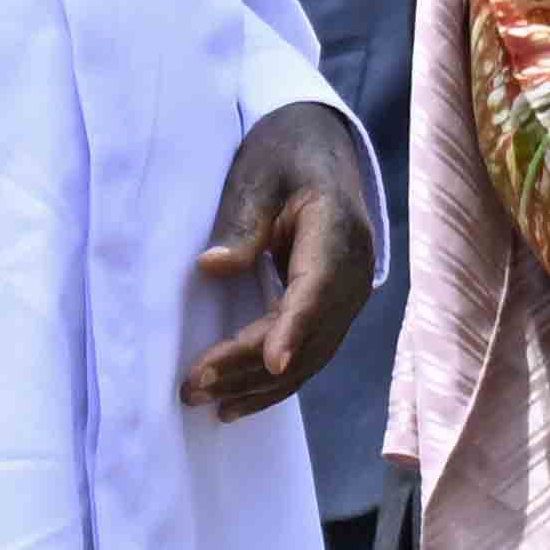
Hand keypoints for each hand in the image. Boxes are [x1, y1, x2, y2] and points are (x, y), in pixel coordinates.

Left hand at [186, 98, 379, 416]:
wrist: (321, 146)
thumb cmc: (286, 153)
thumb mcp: (258, 172)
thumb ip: (242, 220)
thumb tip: (213, 267)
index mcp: (340, 231)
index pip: (319, 289)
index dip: (295, 328)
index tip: (271, 361)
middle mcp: (355, 272)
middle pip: (309, 333)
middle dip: (252, 366)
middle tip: (195, 386)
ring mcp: (350, 294)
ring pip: (312, 354)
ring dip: (260, 384)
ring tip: (208, 404)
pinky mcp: (335, 307)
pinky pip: (311, 352)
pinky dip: (276, 381)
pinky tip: (238, 401)